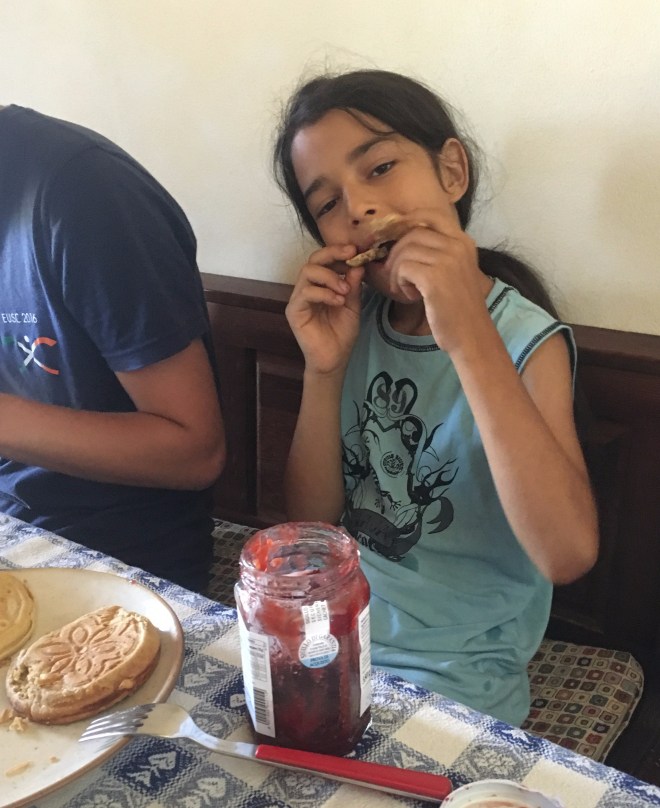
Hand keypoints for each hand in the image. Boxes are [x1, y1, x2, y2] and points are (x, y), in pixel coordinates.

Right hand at [286, 245, 364, 375]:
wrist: (334, 359)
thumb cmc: (342, 334)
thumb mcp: (352, 306)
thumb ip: (353, 286)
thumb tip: (358, 264)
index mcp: (320, 285)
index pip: (324, 260)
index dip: (338, 252)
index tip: (355, 250)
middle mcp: (306, 288)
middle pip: (312, 260)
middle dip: (332, 254)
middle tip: (350, 256)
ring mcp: (298, 299)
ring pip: (307, 272)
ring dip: (330, 277)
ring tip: (345, 291)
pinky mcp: (294, 310)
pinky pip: (306, 291)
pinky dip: (324, 293)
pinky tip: (337, 301)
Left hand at [383, 208, 490, 353]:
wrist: (471, 335)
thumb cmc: (458, 308)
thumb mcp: (454, 272)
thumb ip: (437, 253)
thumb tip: (403, 241)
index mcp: (463, 241)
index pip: (430, 215)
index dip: (407, 221)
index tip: (396, 239)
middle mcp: (457, 245)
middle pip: (412, 233)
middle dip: (396, 253)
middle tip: (396, 275)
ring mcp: (447, 260)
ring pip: (404, 251)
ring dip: (396, 271)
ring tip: (403, 288)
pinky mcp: (435, 277)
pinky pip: (403, 268)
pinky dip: (400, 282)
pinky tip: (410, 296)